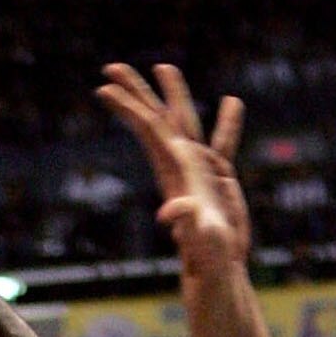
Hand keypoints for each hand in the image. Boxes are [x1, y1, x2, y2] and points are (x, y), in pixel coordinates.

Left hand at [96, 65, 249, 283]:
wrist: (220, 270)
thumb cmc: (207, 258)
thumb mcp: (197, 237)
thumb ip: (185, 220)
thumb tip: (169, 213)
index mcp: (174, 170)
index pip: (147, 128)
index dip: (128, 106)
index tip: (103, 86)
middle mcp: (181, 164)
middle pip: (156, 117)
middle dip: (136, 91)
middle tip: (112, 65)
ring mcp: (199, 169)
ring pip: (184, 121)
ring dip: (175, 94)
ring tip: (164, 66)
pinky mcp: (218, 177)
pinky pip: (222, 141)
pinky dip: (227, 121)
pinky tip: (232, 101)